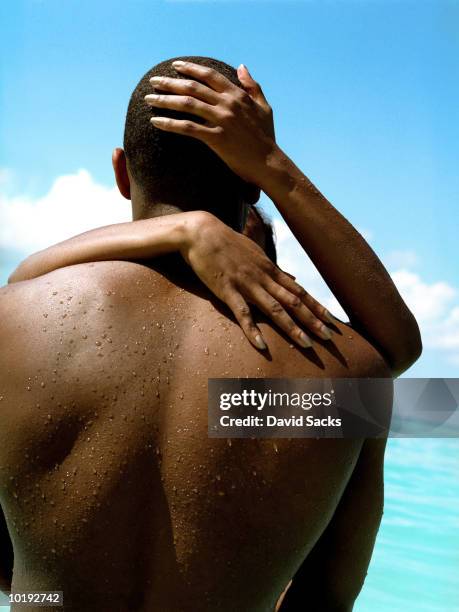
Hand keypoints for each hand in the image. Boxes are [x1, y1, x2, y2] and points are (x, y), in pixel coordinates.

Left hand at [145, 61, 275, 184]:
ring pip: (186, 105)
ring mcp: (221, 121)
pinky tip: (155, 122)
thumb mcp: (264, 107)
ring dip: (164, 100)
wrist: (269, 163)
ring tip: (149, 99)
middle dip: (170, 82)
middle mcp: (228, 104)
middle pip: (193, 87)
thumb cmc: (267, 138)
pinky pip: (187, 128)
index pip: (209, 76)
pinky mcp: (216, 138)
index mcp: (238, 95)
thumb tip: (241, 66)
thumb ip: (252, 86)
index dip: (190, 69)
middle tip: (154, 81)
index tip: (175, 65)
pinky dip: (169, 123)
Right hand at [181, 211, 332, 349]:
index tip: (332, 321)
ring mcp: (246, 284)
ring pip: (274, 309)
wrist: (201, 232)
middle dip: (312, 321)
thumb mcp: (256, 253)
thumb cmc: (227, 243)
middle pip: (293, 302)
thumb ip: (275, 269)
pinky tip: (261, 345)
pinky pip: (242, 313)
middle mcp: (263, 278)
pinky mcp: (227, 290)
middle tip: (329, 337)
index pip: (299, 292)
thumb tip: (294, 278)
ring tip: (307, 345)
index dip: (317, 307)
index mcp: (270, 270)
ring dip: (292, 328)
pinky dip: (252, 330)